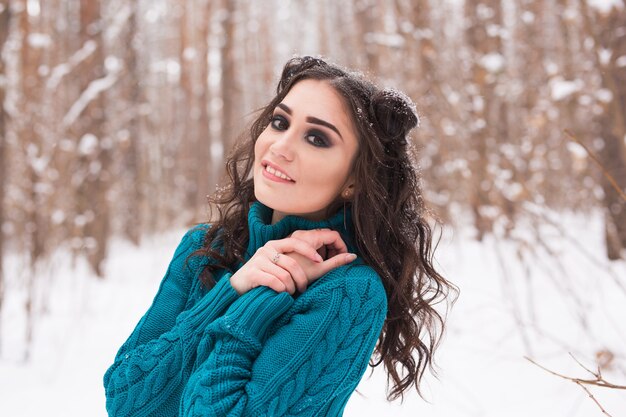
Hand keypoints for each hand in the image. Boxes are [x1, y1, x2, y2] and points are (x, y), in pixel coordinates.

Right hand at [229, 231, 356, 295]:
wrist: (240, 288)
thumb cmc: (270, 277)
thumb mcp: (290, 267)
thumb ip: (318, 261)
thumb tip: (353, 257)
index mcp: (277, 244)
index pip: (297, 241)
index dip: (309, 250)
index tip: (319, 261)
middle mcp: (267, 249)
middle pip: (292, 262)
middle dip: (301, 278)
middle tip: (303, 288)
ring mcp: (258, 260)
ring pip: (284, 275)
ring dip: (291, 287)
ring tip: (291, 293)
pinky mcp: (252, 273)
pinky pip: (274, 282)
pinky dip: (281, 291)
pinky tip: (282, 295)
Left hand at [283, 228, 356, 293]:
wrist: (277, 279)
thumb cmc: (297, 276)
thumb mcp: (320, 269)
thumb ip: (338, 262)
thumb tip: (353, 257)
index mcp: (310, 238)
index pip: (334, 235)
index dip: (342, 246)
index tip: (343, 258)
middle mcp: (303, 233)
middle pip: (327, 234)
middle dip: (334, 247)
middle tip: (335, 260)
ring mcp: (297, 236)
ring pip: (319, 237)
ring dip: (326, 248)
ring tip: (325, 262)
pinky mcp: (294, 241)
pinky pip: (311, 240)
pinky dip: (317, 248)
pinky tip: (315, 261)